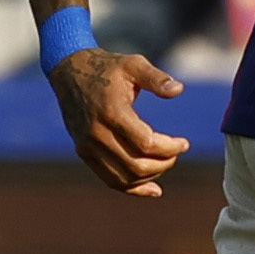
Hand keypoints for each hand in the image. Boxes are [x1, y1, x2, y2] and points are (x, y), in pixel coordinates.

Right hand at [47, 47, 189, 196]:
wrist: (70, 73)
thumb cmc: (107, 68)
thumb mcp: (133, 64)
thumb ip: (156, 78)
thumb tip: (178, 90)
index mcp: (112, 113)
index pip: (146, 144)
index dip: (170, 148)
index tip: (184, 143)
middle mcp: (97, 134)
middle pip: (137, 165)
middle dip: (164, 163)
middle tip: (176, 152)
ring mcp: (88, 146)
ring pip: (124, 178)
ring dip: (151, 176)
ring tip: (165, 162)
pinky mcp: (84, 153)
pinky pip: (110, 180)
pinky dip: (133, 188)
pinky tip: (153, 189)